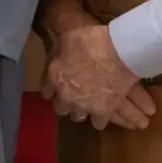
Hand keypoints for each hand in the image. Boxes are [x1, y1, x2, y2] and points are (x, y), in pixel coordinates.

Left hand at [41, 22, 155, 131]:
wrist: (116, 52)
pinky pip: (99, 123)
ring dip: (83, 112)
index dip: (51, 90)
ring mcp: (83, 105)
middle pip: (61, 108)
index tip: (54, 89)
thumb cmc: (90, 40)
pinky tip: (104, 116)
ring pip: (78, 117)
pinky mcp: (103, 112)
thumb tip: (56, 52)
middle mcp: (65, 95)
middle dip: (66, 104)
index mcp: (54, 77)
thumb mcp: (66, 39)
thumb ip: (58, 52)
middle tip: (72, 99)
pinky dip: (102, 119)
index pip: (46, 91)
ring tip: (87, 109)